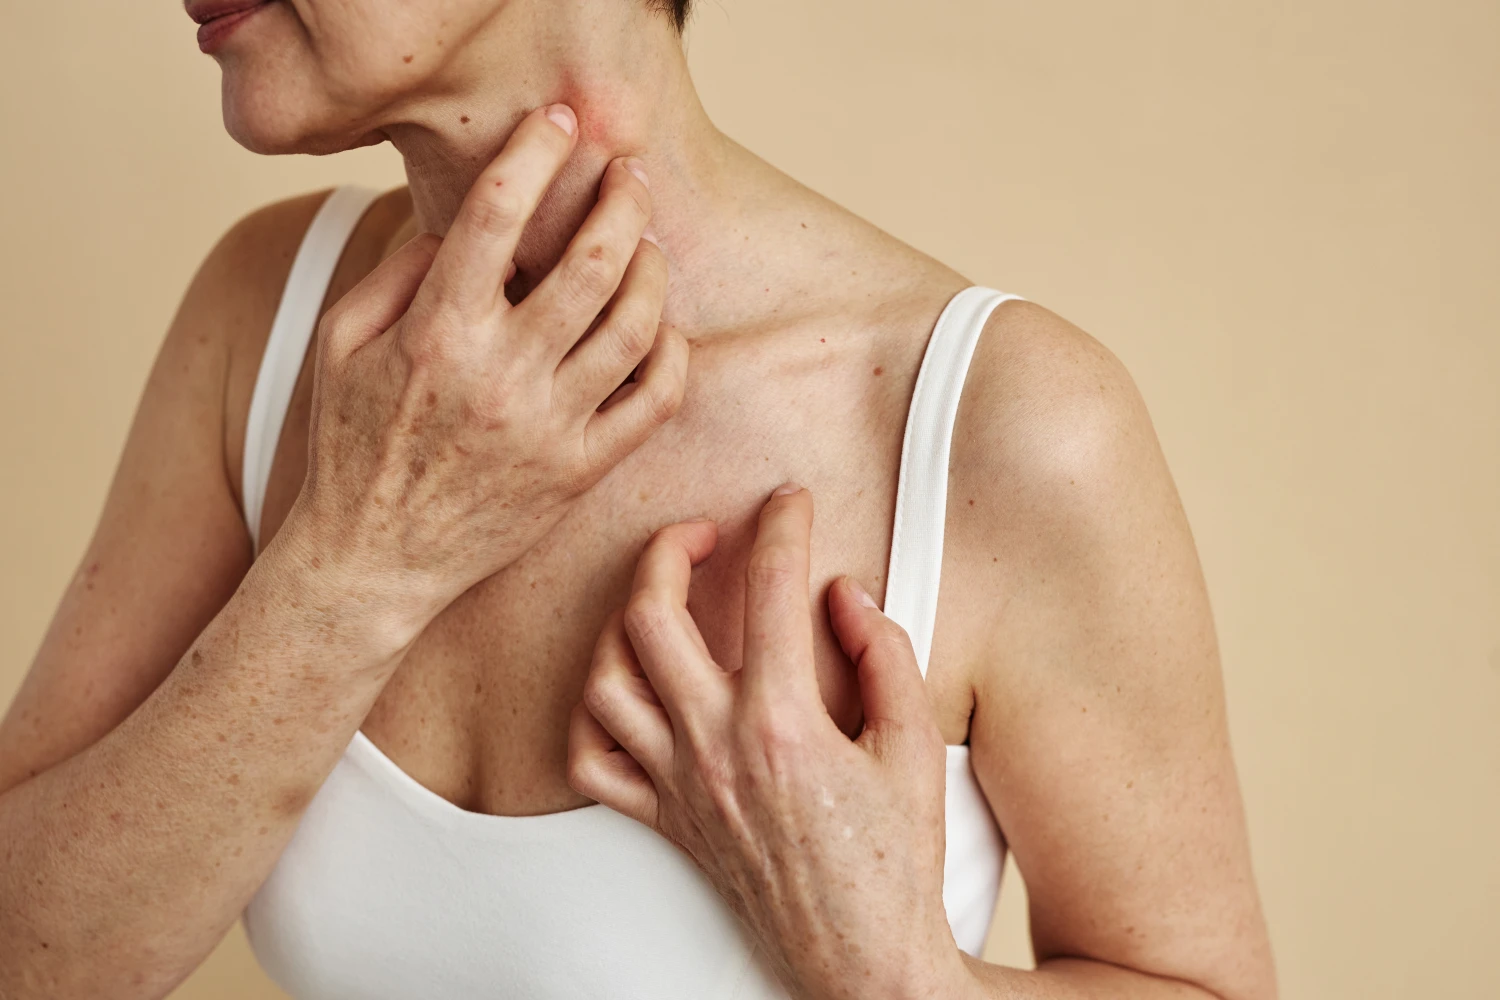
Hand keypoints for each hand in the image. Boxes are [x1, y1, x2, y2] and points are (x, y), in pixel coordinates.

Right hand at [276, 104, 686, 645]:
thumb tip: (463, 225)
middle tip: (630, 175)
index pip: (497, 214)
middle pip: (589, 262)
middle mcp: (499, 374)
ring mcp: (548, 427)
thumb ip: (397, 271)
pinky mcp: (580, 472)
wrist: (373, 561)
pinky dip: (672, 354)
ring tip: (648, 247)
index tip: (559, 122)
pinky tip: (663, 328)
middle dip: (620, 201)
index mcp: (436, 332)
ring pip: (632, 326)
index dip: (535, 152)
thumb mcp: (339, 344)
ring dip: (653, 271)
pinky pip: (653, 402)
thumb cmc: (352, 447)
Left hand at [568, 486, 971, 999]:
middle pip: (652, 615)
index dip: (782, 525)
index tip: (789, 501)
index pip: (770, 588)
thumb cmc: (896, 861)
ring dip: (620, 624)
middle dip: (670, 549)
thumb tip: (844, 593)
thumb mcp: (914, 749)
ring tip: (657, 601)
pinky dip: (592, 717)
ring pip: (605, 681)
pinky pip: (593, 764)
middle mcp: (716, 745)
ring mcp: (680, 785)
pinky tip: (624, 691)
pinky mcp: (664, 822)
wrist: (861, 959)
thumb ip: (884, 656)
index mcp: (784, 721)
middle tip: (704, 532)